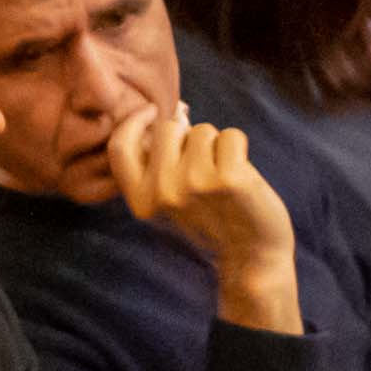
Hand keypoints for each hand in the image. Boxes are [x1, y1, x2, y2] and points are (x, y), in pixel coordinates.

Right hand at [106, 99, 297, 320]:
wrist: (250, 258)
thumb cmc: (211, 222)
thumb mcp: (168, 202)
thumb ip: (157, 165)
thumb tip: (174, 113)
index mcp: (141, 201)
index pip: (120, 146)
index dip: (135, 122)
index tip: (152, 112)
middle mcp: (162, 193)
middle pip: (168, 128)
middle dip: (188, 137)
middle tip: (203, 169)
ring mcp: (195, 185)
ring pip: (202, 130)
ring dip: (216, 146)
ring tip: (223, 178)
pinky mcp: (229, 179)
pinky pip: (232, 136)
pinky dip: (239, 149)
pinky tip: (242, 178)